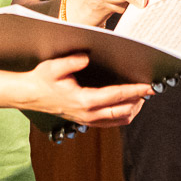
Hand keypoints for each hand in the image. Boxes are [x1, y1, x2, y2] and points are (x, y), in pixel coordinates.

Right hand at [18, 52, 153, 126]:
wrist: (30, 95)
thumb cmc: (42, 80)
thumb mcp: (54, 66)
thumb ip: (71, 61)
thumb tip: (86, 58)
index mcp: (83, 100)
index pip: (116, 96)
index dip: (135, 90)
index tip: (148, 86)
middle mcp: (88, 114)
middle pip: (122, 111)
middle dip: (139, 101)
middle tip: (150, 89)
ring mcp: (87, 120)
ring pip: (118, 120)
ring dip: (133, 109)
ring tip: (142, 97)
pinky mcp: (86, 121)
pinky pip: (110, 123)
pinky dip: (123, 115)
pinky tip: (128, 105)